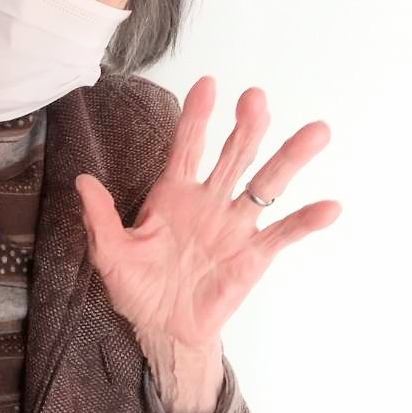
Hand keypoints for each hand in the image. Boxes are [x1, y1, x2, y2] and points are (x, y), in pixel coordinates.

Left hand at [74, 78, 338, 357]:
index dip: (197, 116)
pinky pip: (283, 234)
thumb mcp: (110, 252)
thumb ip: (99, 217)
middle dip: (245, 127)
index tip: (207, 84)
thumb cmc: (137, 287)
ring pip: (266, 184)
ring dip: (289, 159)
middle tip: (256, 98)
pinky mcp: (252, 256)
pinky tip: (329, 206)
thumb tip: (82, 181)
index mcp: (174, 194)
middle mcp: (209, 201)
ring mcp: (234, 226)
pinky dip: (306, 220)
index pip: (188, 146)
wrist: (163, 328)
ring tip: (315, 132)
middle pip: (233, 156)